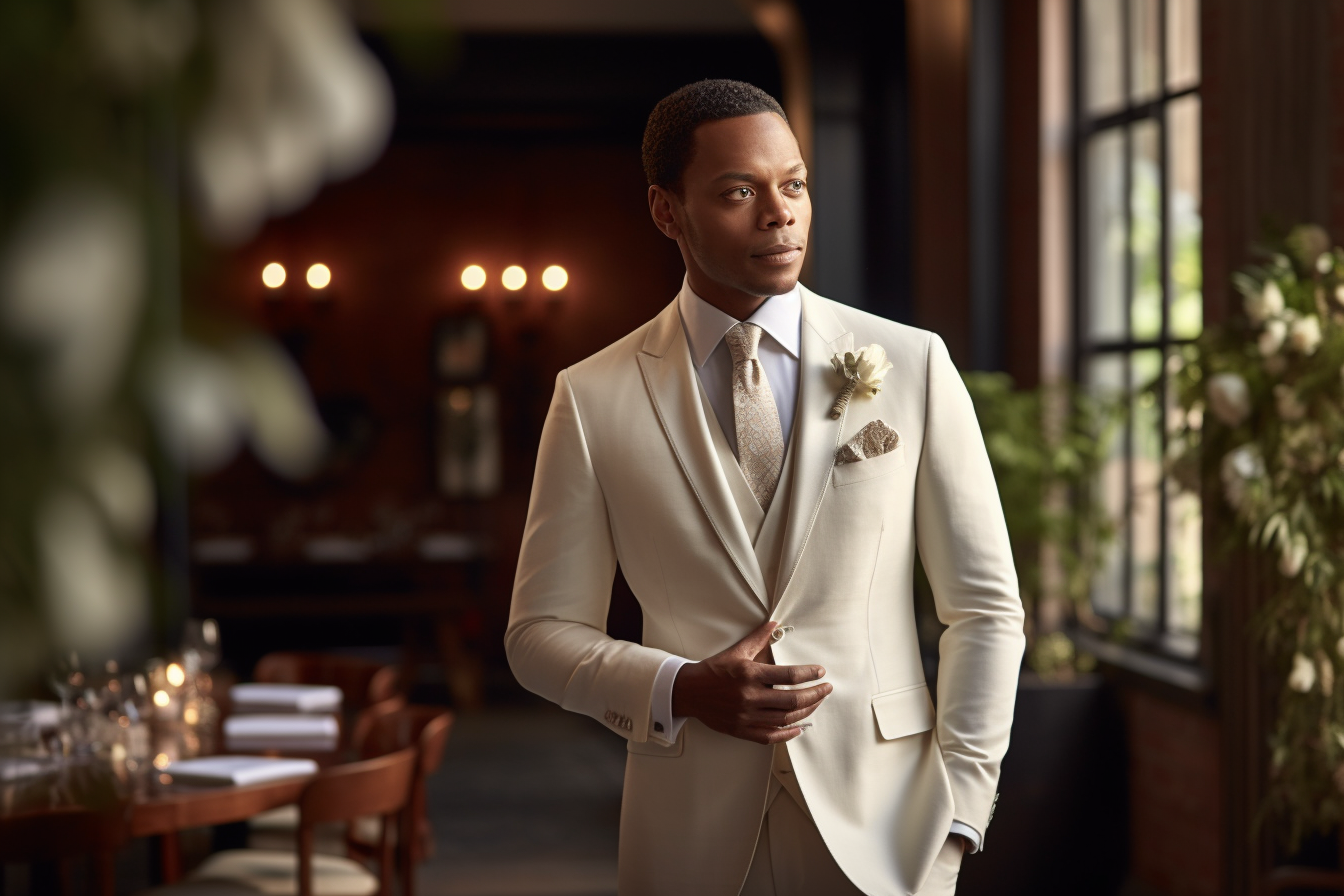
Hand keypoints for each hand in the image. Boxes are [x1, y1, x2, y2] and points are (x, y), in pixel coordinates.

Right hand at [671, 620, 831, 744]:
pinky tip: (799, 727)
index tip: (820, 671)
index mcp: (749, 675)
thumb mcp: (736, 651)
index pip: (788, 675)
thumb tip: (774, 624)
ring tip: (816, 703)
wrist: (689, 692)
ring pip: (785, 718)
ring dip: (806, 711)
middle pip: (792, 699)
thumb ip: (758, 639)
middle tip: (826, 688)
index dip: (809, 674)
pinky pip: (770, 736)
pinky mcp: (741, 730)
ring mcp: (746, 716)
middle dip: (815, 694)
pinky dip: (788, 734)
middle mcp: (749, 697)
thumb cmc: (713, 671)